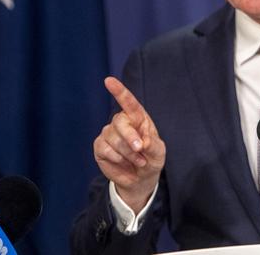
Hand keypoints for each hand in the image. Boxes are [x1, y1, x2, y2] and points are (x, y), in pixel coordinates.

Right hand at [93, 76, 165, 212]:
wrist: (140, 178)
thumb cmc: (151, 159)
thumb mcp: (158, 152)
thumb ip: (152, 145)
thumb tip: (141, 142)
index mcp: (138, 117)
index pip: (128, 102)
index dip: (119, 91)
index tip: (109, 80)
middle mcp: (122, 122)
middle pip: (120, 122)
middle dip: (130, 137)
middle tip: (140, 149)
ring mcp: (109, 133)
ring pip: (114, 139)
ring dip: (128, 153)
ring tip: (138, 160)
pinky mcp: (100, 146)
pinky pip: (105, 149)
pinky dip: (117, 158)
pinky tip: (122, 162)